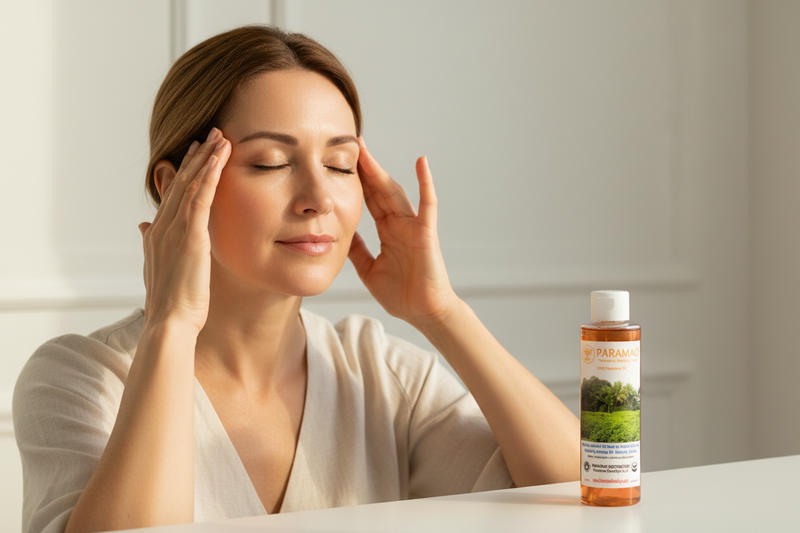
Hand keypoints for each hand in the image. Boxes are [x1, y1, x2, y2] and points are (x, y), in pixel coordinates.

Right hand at [138, 128, 230, 333]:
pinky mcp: (191, 237)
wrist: (169, 321)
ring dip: (207, 158)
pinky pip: (201, 199)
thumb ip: (151, 242)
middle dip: (197, 156)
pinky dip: (210, 176)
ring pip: (192, 185)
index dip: (185, 170)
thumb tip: (143, 225)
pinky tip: (220, 159)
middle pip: (182, 182)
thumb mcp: (158, 267)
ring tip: (220, 137)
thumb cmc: (169, 301)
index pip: (172, 193)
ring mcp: (175, 230)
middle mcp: (163, 226)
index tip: (196, 151)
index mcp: (157, 233)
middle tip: (211, 133)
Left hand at [348, 138, 459, 327]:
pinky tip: (421, 163)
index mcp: (387, 232)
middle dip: (365, 168)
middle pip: (379, 190)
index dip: (356, 182)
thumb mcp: (369, 270)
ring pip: (395, 193)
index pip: (369, 201)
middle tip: (351, 145)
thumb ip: (357, 251)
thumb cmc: (402, 295)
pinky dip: (426, 183)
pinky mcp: (426, 232)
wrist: (423, 313)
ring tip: (367, 151)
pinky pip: (427, 204)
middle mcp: (400, 224)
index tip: (341, 162)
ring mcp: (414, 226)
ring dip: (381, 172)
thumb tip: (339, 235)